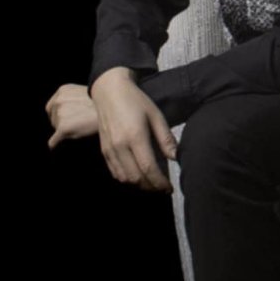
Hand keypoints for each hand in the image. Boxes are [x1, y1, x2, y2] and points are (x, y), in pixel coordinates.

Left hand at [45, 83, 99, 147]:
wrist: (114, 109)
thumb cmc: (103, 104)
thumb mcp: (85, 93)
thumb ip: (73, 99)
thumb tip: (69, 111)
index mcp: (62, 91)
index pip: (51, 107)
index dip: (58, 115)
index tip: (67, 119)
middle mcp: (58, 101)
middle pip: (53, 119)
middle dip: (62, 123)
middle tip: (78, 124)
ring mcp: (60, 114)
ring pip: (55, 130)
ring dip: (65, 132)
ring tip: (82, 128)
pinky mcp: (63, 128)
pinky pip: (53, 142)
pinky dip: (54, 145)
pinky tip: (56, 147)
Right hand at [90, 67, 177, 192]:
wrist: (110, 92)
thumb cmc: (136, 101)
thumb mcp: (156, 115)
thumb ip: (165, 138)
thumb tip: (176, 157)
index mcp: (135, 137)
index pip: (148, 168)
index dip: (159, 182)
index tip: (169, 188)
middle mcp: (120, 146)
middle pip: (136, 177)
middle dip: (151, 187)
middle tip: (163, 188)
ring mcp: (109, 150)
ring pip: (124, 178)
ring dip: (139, 185)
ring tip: (152, 183)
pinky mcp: (104, 150)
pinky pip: (115, 172)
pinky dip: (127, 179)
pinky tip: (137, 176)